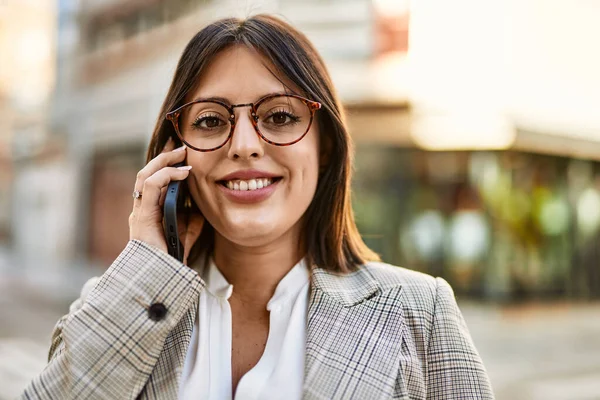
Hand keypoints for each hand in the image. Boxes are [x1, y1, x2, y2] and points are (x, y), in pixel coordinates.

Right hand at [129, 138, 204, 263]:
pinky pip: (150, 185)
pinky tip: (183, 173)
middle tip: (182, 146)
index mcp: (149, 211)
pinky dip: (166, 174)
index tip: (183, 154)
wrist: (160, 278)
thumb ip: (192, 221)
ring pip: (145, 175)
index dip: (166, 165)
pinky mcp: (142, 215)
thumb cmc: (171, 260)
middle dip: (164, 157)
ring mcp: (139, 211)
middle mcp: (141, 209)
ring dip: (164, 161)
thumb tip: (201, 208)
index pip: (153, 181)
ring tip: (182, 154)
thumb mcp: (187, 235)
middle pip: (147, 173)